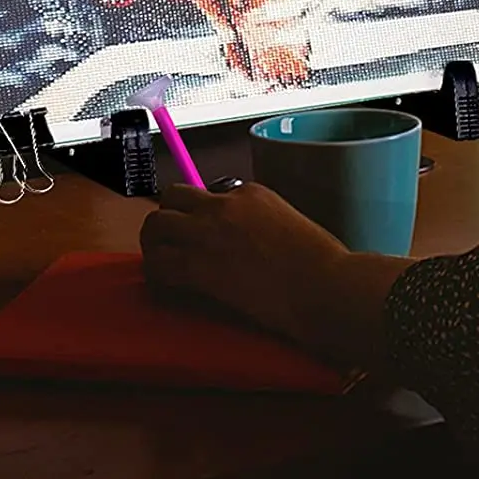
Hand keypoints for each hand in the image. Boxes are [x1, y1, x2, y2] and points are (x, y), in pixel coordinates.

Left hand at [140, 181, 349, 345]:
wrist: (324, 286)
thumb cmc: (322, 264)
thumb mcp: (291, 223)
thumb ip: (263, 222)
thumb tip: (248, 240)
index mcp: (249, 193)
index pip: (207, 194)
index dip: (201, 216)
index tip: (203, 236)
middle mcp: (223, 205)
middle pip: (172, 196)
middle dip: (167, 218)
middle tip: (169, 242)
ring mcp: (208, 232)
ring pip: (156, 225)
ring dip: (154, 243)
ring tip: (159, 262)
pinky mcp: (199, 265)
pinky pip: (160, 263)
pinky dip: (156, 274)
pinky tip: (163, 285)